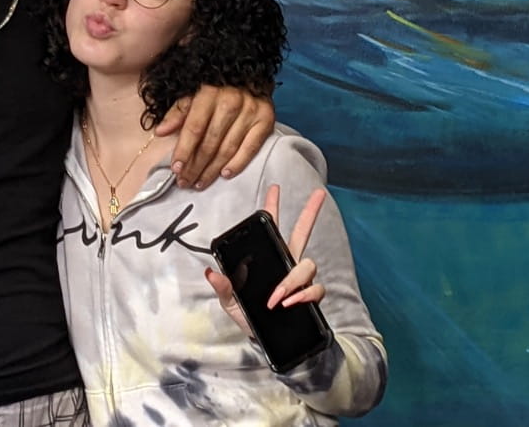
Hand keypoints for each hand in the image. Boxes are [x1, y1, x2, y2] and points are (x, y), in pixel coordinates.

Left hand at [155, 85, 275, 188]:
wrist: (250, 78)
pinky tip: (224, 174)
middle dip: (195, 166)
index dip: (184, 151)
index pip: (194, 128)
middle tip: (185, 182)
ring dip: (212, 170)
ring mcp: (250, 111)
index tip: (176, 169)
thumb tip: (160, 131)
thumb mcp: (193, 95)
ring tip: (200, 182)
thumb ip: (177, 113)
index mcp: (209, 94)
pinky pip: (250, 148)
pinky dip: (237, 164)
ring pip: (227, 148)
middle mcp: (231, 101)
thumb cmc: (216, 91)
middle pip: (210, 142)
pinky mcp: (266, 119)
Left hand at [205, 185, 326, 333]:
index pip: (271, 228)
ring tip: (277, 297)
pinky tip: (289, 302)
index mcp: (267, 259)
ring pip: (307, 264)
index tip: (275, 187)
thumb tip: (210, 272)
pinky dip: (302, 294)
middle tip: (318, 193)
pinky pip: (315, 288)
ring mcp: (300, 280)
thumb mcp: (230, 302)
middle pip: (302, 232)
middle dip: (310, 212)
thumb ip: (223, 287)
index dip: (272, 208)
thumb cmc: (249, 317)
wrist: (265, 341)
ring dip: (292, 280)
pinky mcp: (310, 297)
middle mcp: (286, 264)